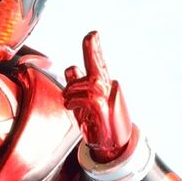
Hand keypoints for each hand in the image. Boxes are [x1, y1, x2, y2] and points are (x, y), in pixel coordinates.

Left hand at [63, 31, 133, 163]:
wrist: (112, 146)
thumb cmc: (98, 124)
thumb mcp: (83, 104)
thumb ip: (78, 86)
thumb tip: (71, 68)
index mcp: (104, 85)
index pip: (99, 63)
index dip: (95, 49)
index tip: (93, 34)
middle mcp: (108, 89)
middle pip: (98, 66)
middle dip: (93, 49)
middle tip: (91, 35)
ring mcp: (107, 99)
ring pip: (86, 84)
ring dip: (71, 92)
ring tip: (69, 103)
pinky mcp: (103, 110)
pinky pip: (86, 99)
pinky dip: (74, 101)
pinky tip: (71, 107)